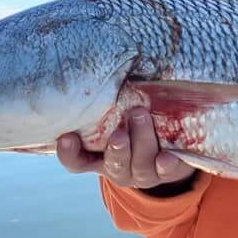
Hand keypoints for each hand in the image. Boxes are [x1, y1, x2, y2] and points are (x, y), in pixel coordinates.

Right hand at [56, 107, 194, 188]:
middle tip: (119, 133)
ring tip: (141, 116)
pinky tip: (166, 157)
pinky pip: (166, 172)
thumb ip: (108, 99)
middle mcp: (119, 167)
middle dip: (117, 148)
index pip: (76, 161)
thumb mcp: (118, 112)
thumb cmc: (134, 120)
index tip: (67, 137)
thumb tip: (106, 63)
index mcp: (99, 156)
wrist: (171, 145)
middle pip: (113, 163)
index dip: (69, 153)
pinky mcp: (167, 172)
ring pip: (140, 164)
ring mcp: (143, 173)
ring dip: (141, 142)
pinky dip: (165, 165)